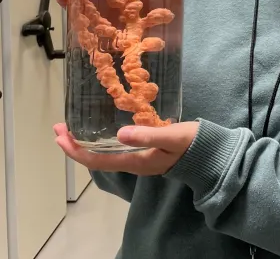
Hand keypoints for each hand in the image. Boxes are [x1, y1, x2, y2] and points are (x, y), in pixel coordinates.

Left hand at [53, 122, 199, 175]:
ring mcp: (139, 158)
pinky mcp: (145, 151)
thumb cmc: (192, 144)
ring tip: (72, 128)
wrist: (209, 154)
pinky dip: (101, 139)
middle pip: (96, 158)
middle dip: (75, 145)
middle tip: (59, 128)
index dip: (76, 150)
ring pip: (104, 153)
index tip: (60, 137)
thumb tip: (119, 133)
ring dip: (86, 142)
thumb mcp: (171, 136)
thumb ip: (147, 135)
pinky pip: (115, 149)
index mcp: (136, 161)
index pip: (98, 160)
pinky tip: (102, 129)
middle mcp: (133, 163)